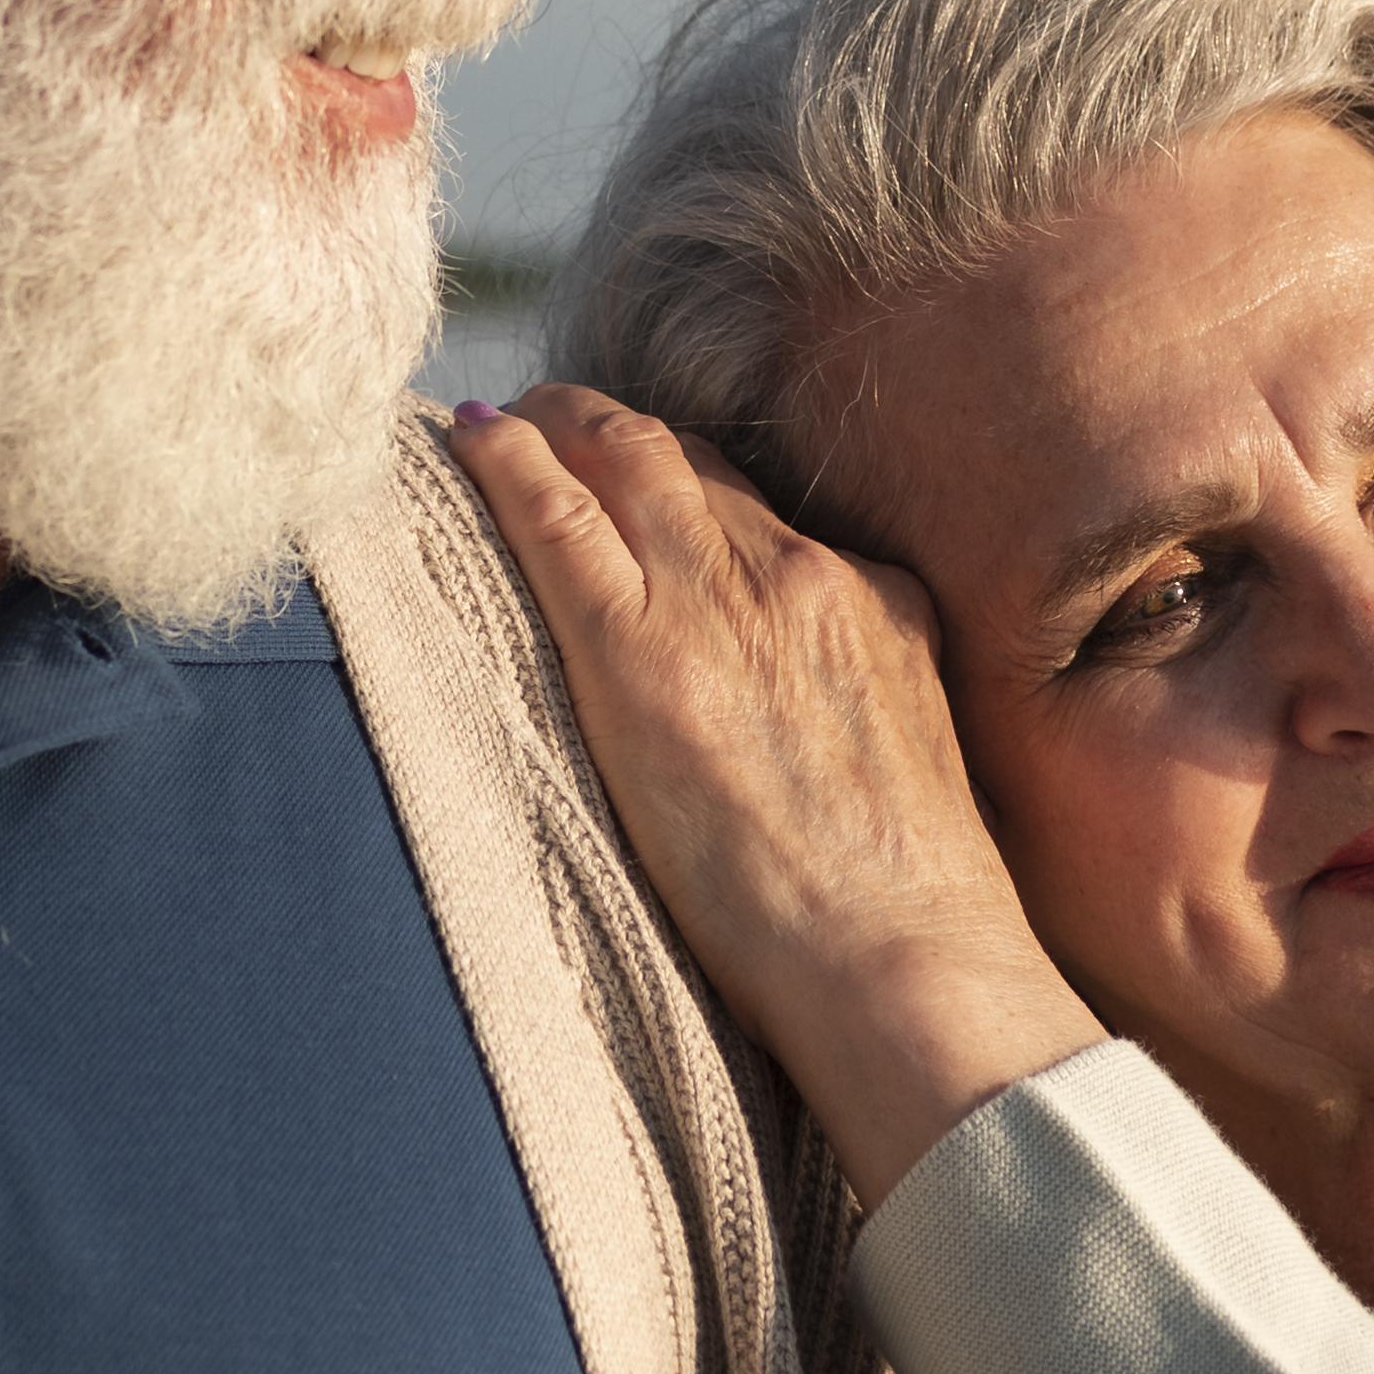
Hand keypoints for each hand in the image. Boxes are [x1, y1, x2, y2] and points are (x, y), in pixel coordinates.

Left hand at [447, 383, 1106, 1204]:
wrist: (904, 955)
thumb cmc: (907, 913)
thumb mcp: (907, 765)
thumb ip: (851, 712)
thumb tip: (799, 735)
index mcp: (880, 602)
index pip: (762, 510)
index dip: (688, 481)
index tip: (642, 475)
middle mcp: (802, 575)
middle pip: (689, 465)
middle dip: (613, 429)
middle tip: (553, 417)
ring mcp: (721, 601)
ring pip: (622, 464)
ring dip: (557, 426)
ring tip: (503, 419)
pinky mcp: (640, 648)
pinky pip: (556, 519)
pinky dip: (507, 465)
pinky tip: (467, 440)